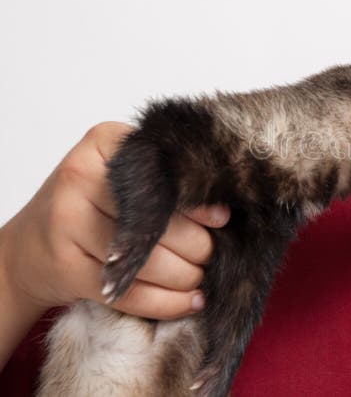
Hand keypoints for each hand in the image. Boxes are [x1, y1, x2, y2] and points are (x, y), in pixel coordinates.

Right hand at [0, 121, 229, 319]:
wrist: (33, 245)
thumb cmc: (96, 204)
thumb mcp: (126, 176)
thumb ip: (168, 181)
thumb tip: (224, 213)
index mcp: (103, 142)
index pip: (164, 176)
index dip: (198, 204)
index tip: (223, 220)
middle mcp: (80, 176)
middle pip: (159, 221)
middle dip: (199, 246)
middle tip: (212, 256)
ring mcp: (67, 222)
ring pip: (149, 261)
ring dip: (187, 277)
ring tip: (200, 278)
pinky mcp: (64, 266)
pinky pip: (130, 292)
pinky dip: (167, 302)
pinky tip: (190, 301)